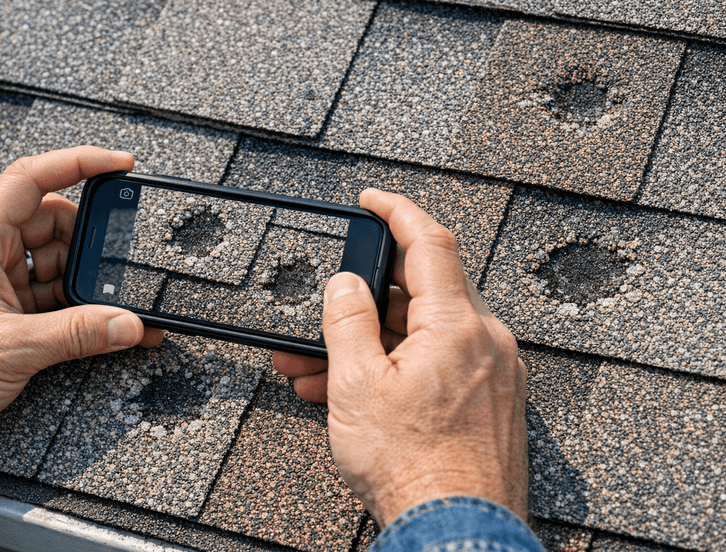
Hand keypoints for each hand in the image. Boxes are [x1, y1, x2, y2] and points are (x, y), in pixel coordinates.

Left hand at [0, 146, 163, 453]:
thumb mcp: (12, 348)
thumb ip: (79, 332)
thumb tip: (126, 323)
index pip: (31, 178)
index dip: (79, 163)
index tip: (118, 164)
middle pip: (47, 221)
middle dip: (86, 244)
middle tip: (114, 267)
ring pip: (47, 257)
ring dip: (78, 279)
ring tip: (104, 304)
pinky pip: (39, 288)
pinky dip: (68, 302)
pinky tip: (91, 320)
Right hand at [273, 188, 527, 525]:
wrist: (456, 531)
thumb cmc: (416, 470)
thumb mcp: (358, 386)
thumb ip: (348, 321)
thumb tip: (346, 284)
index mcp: (457, 326)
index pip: (430, 241)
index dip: (397, 211)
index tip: (373, 200)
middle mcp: (486, 342)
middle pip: (421, 292)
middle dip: (364, 301)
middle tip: (325, 315)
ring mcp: (493, 373)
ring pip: (425, 333)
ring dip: (373, 343)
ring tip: (320, 370)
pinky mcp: (492, 401)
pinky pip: (441, 364)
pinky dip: (399, 367)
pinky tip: (359, 391)